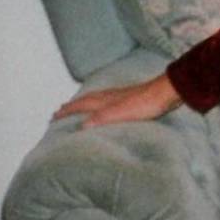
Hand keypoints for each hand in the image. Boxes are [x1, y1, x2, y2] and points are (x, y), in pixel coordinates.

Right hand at [52, 74, 181, 126]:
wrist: (165, 93)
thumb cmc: (144, 103)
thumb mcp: (119, 114)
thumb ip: (101, 118)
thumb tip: (82, 126)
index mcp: (103, 100)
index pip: (80, 105)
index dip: (67, 111)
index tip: (54, 115)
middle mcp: (109, 96)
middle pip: (85, 100)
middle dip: (72, 106)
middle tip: (61, 109)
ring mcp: (120, 96)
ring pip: (96, 99)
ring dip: (85, 103)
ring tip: (79, 106)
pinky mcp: (130, 98)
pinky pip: (107, 101)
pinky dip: (100, 104)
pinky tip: (108, 107)